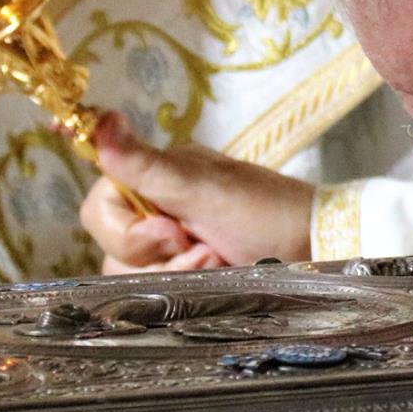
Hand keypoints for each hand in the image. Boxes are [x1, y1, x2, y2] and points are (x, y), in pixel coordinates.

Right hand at [79, 114, 315, 274]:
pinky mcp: (182, 272)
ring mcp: (168, 243)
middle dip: (158, 255)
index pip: (99, 208)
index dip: (128, 229)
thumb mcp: (203, 187)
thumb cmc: (265, 210)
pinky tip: (218, 272)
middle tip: (203, 248)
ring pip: (130, 274)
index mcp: (154, 176)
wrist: (312, 246)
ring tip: (217, 261)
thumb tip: (101, 120)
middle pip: (113, 247)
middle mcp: (154, 207)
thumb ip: (145, 164)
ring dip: (174, 272)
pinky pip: (154, 291)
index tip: (171, 229)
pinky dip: (185, 285)